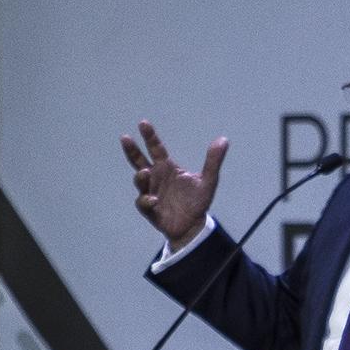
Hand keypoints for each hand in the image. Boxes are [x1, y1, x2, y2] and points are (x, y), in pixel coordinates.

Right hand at [120, 120, 225, 251]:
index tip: (143, 123)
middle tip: (125, 138)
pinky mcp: (150, 209)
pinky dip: (146, 201)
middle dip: (132, 150)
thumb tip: (224, 139)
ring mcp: (150, 192)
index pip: (156, 148)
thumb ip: (213, 161)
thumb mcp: (208, 181)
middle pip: (138, 161)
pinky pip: (144, 203)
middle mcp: (155, 178)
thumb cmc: (196, 201)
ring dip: (140, 177)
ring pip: (140, 181)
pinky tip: (154, 200)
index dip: (150, 136)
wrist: (193, 226)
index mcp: (166, 168)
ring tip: (145, 172)